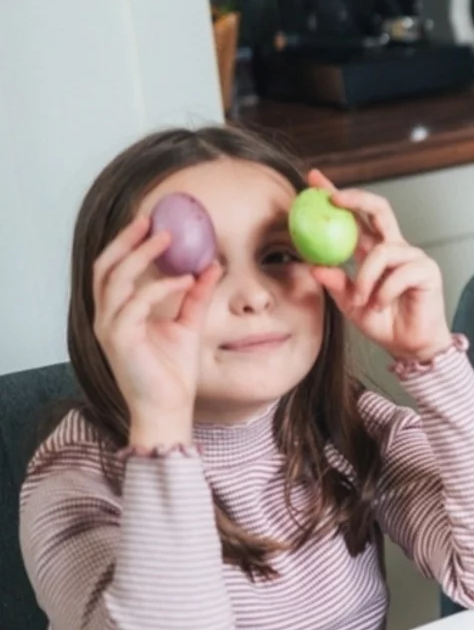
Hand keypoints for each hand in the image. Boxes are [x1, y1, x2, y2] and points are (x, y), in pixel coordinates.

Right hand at [91, 215, 221, 446]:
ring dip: (142, 256)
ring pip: (115, 279)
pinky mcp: (119, 339)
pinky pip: (136, 303)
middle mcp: (107, 317)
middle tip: (151, 221)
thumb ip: (196, 296)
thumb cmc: (173, 371)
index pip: (113, 269)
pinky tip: (185, 280)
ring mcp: (109, 327)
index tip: (150, 222)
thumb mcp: (189, 324)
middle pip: (105, 267)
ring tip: (168, 241)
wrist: (169, 407)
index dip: (127, 244)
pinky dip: (160, 287)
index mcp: (118, 312)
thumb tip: (211, 266)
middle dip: (126, 241)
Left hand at [304, 171, 451, 363]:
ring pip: (382, 251)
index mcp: (374, 251)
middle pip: (380, 209)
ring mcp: (413, 257)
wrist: (410, 346)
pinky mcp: (427, 271)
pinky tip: (382, 305)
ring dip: (365, 277)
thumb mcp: (350, 303)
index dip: (336, 194)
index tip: (313, 179)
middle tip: (334, 199)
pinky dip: (384, 292)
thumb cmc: (383, 322)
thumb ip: (336, 283)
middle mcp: (394, 248)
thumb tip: (315, 266)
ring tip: (363, 300)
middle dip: (356, 199)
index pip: (355, 217)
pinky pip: (399, 273)